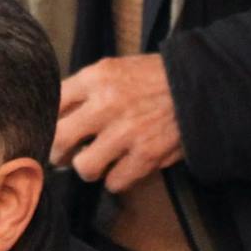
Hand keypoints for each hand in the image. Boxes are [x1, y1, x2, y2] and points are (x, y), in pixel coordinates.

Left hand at [52, 55, 183, 193]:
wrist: (201, 83)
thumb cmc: (157, 78)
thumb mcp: (118, 69)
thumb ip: (88, 89)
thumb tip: (59, 115)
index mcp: (96, 77)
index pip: (52, 104)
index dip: (49, 122)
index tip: (53, 130)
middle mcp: (107, 104)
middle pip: (59, 139)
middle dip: (60, 152)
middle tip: (67, 154)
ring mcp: (126, 131)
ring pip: (85, 167)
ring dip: (90, 168)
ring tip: (99, 162)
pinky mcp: (146, 154)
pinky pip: (115, 181)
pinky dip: (118, 179)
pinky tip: (125, 167)